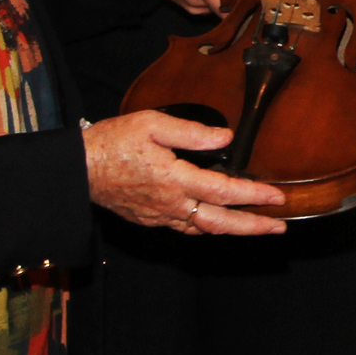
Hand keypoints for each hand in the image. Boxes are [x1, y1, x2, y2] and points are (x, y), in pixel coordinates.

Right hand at [83, 109, 287, 234]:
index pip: (224, 191)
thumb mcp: (151, 124)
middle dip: (253, 227)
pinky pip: (185, 228)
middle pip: (220, 223)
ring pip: (203, 229)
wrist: (77, 169)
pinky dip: (207, 228)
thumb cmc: (112, 142)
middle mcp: (170, 204)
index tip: (277, 197)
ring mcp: (160, 216)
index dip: (254, 195)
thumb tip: (225, 137)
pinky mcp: (150, 220)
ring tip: (257, 227)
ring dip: (232, 230)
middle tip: (278, 227)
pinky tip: (217, 222)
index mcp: (174, 179)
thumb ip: (191, 132)